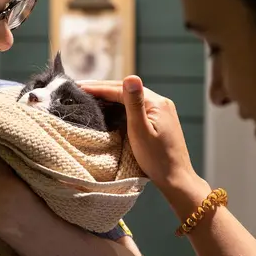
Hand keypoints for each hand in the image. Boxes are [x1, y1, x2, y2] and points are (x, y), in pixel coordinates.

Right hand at [79, 76, 204, 196]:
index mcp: (156, 103)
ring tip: (90, 96)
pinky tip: (110, 108)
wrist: (176, 179)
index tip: (80, 87)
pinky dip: (120, 106)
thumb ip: (134, 103)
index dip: (99, 88)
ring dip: (111, 96)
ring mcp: (161, 112)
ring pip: (131, 99)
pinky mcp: (160, 121)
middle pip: (127, 91)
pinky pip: (137, 107)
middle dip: (103, 89)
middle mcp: (161, 103)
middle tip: (81, 88)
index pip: (122, 89)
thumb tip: (131, 76)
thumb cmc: (157, 159)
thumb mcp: (141, 130)